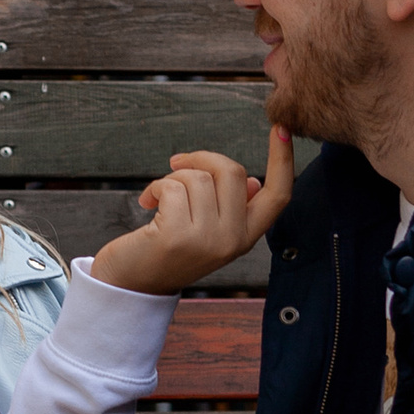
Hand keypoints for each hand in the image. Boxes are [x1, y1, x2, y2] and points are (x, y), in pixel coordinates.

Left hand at [88, 126, 295, 296]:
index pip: (278, 195)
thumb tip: (254, 183)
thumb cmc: (167, 250)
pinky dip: (156, 187)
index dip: (283, 160)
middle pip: (233, 171)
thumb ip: (232, 208)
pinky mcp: (177, 236)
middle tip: (177, 164)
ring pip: (199, 177)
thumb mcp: (208, 231)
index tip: (281, 128)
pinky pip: (173, 186)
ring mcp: (207, 240)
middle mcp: (233, 241)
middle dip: (201, 158)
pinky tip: (147, 202)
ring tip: (160, 197)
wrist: (131, 284)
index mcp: (245, 237)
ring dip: (173, 177)